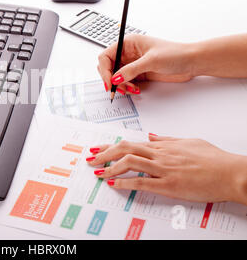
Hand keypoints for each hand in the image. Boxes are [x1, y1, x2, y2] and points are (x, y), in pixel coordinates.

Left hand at [86, 134, 246, 203]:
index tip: (98, 149)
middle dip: (104, 154)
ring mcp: (164, 169)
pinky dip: (125, 182)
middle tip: (91, 159)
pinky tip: (114, 184)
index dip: (111, 146)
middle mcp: (160, 155)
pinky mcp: (170, 185)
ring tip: (97, 172)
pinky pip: (142, 182)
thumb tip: (151, 136)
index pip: (130, 143)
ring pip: (130, 162)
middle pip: (125, 149)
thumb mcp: (188, 142)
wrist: (231, 172)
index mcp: (163, 146)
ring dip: (110, 167)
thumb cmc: (214, 158)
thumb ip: (167, 140)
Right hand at [97, 34, 196, 94]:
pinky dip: (127, 87)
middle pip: (109, 67)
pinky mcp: (139, 73)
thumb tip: (115, 78)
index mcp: (128, 43)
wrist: (192, 62)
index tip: (109, 82)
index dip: (105, 70)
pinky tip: (136, 89)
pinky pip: (126, 82)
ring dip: (120, 85)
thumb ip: (131, 70)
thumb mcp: (151, 61)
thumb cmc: (175, 54)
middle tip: (119, 88)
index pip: (106, 56)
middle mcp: (128, 53)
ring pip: (116, 76)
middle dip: (112, 79)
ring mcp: (133, 64)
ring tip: (131, 89)